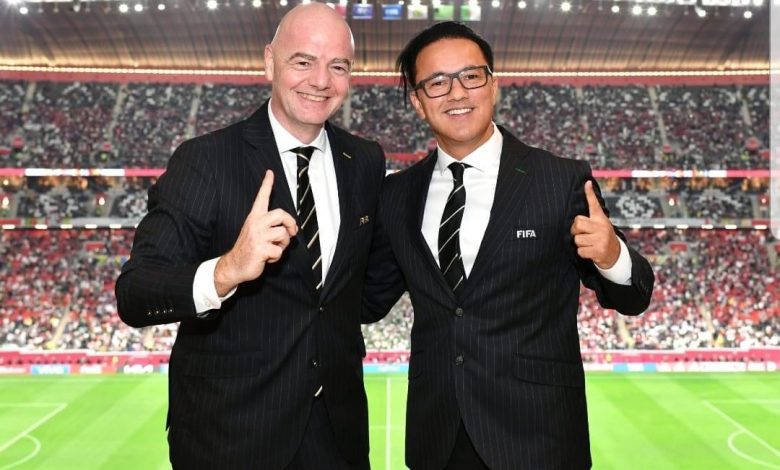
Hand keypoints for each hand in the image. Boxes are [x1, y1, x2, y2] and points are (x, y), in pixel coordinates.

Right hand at [215, 170, 297, 294]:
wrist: (234, 265)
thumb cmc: (248, 248)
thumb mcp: (257, 233)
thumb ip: (271, 227)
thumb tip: (291, 229)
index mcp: (254, 217)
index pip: (261, 197)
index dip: (266, 184)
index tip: (270, 173)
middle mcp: (255, 223)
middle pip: (280, 214)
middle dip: (290, 223)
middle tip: (291, 232)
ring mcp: (257, 236)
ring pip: (283, 234)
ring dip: (283, 244)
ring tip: (274, 248)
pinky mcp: (260, 249)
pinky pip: (279, 250)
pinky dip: (276, 256)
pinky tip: (267, 257)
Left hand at [570, 180, 619, 269]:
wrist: (614, 254)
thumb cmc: (602, 236)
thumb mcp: (600, 224)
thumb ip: (590, 217)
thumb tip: (585, 198)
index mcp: (600, 219)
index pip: (594, 204)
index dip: (589, 193)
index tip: (587, 182)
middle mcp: (601, 227)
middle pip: (577, 223)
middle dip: (575, 230)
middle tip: (582, 233)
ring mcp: (601, 239)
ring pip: (577, 239)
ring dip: (580, 243)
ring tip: (589, 243)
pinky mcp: (598, 251)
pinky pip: (580, 251)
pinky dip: (582, 253)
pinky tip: (591, 251)